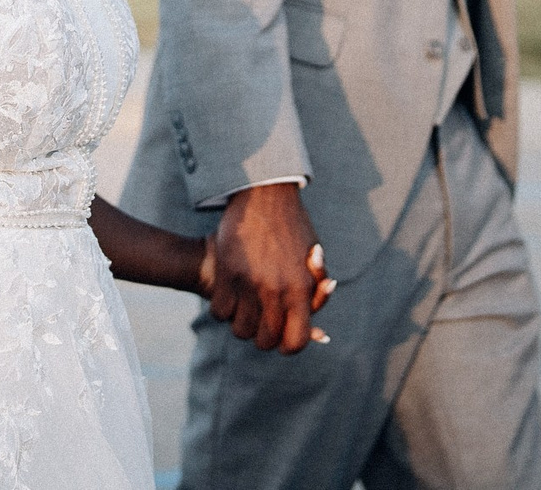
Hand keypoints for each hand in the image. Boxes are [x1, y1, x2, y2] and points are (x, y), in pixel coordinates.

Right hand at [205, 183, 335, 353]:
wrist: (265, 195)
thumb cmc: (293, 229)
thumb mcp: (313, 261)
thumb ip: (315, 298)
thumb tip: (320, 335)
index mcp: (301, 289)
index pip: (296, 342)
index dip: (289, 345)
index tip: (284, 337)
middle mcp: (275, 290)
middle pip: (264, 341)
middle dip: (263, 336)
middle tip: (262, 321)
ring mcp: (249, 282)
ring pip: (240, 330)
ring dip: (241, 324)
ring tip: (245, 309)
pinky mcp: (227, 272)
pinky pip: (220, 312)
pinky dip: (223, 310)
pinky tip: (229, 298)